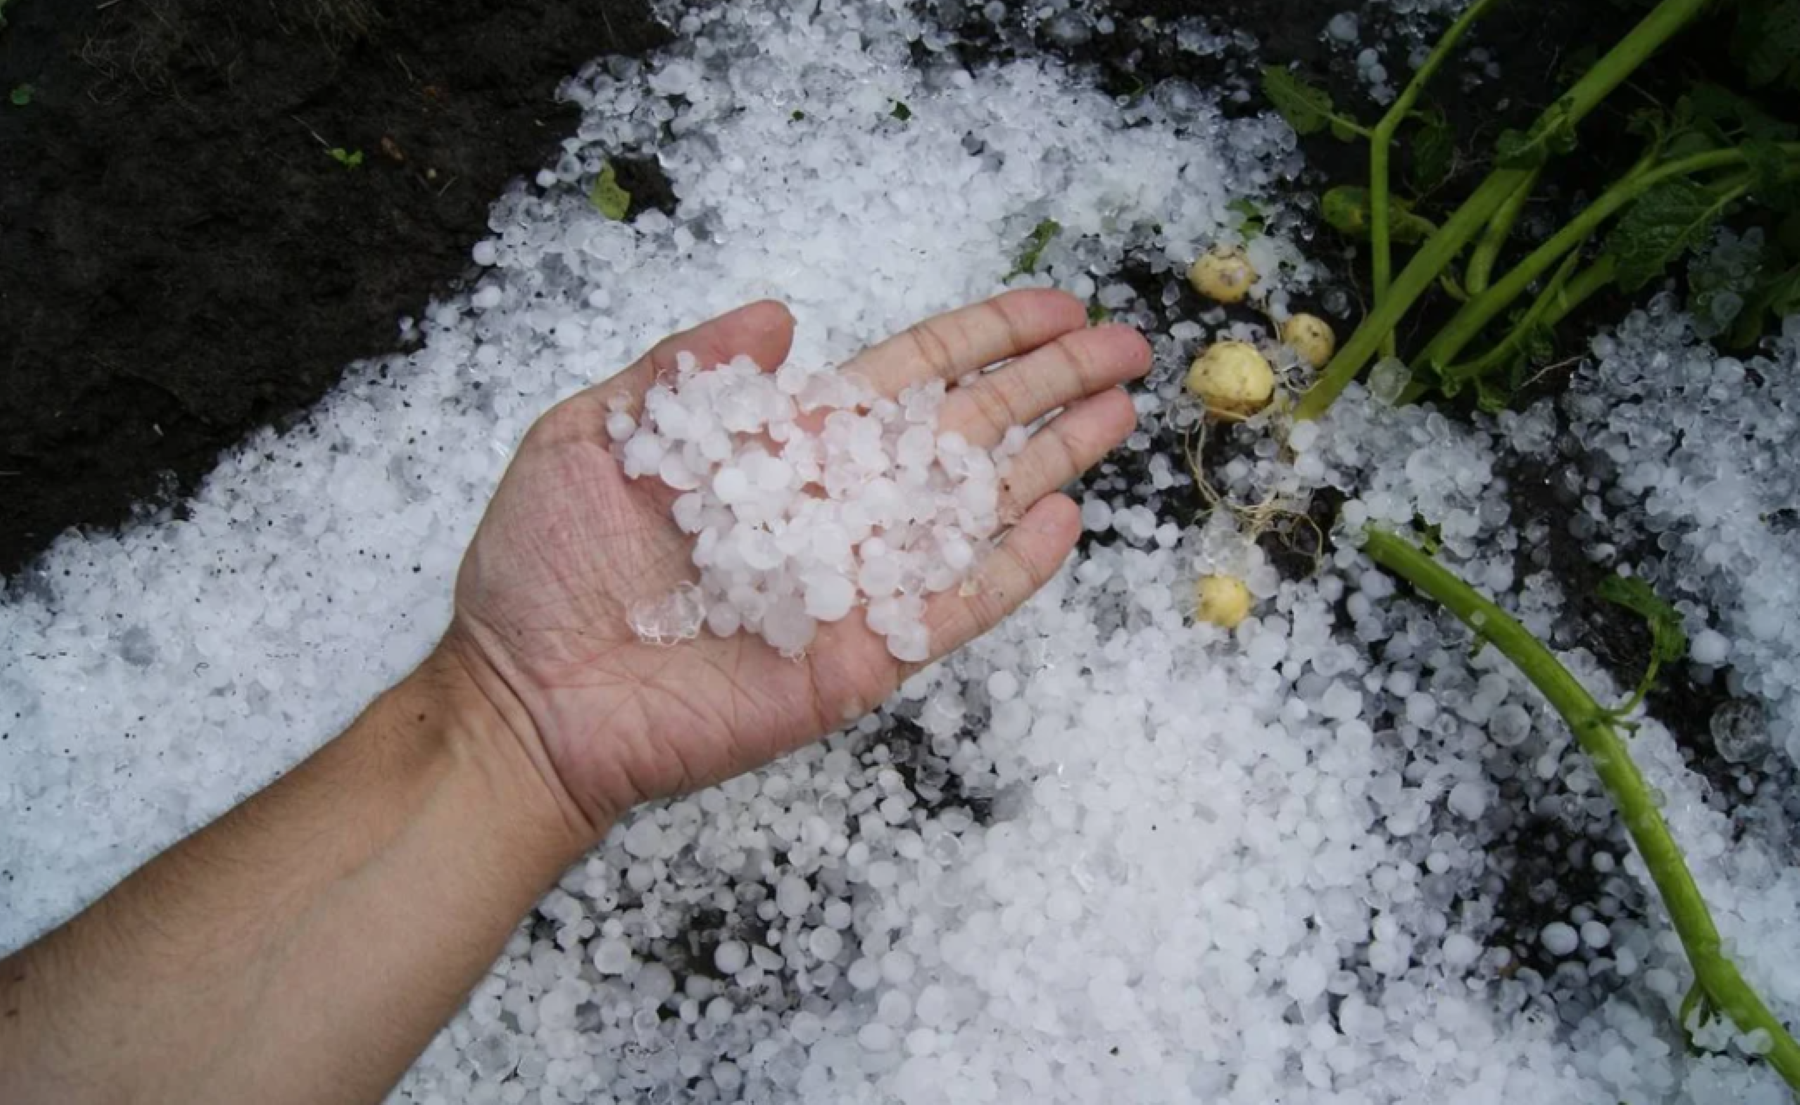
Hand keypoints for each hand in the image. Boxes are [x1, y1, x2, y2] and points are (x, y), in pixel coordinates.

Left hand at [442, 290, 1150, 835]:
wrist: (526, 698)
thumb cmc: (544, 568)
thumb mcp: (593, 434)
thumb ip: (687, 369)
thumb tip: (781, 308)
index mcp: (786, 445)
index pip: (911, 377)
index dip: (985, 338)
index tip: (1055, 306)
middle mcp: (837, 506)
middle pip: (968, 431)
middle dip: (1049, 385)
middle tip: (1129, 345)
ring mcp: (856, 584)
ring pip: (976, 510)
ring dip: (1053, 460)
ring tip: (1123, 413)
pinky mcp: (861, 657)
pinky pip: (952, 609)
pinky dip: (1010, 571)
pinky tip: (1064, 524)